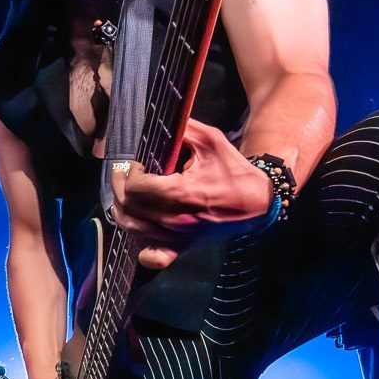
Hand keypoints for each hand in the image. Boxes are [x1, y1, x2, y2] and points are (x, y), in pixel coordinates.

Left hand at [110, 118, 274, 268]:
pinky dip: (139, 243)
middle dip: (121, 187)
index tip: (138, 163)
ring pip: (132, 229)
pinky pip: (151, 256)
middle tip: (124, 173)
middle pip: (128, 207)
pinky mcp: (182, 248)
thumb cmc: (234, 170)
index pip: (135, 187)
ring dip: (123, 209)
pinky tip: (140, 226)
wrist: (258, 201)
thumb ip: (182, 129)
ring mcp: (177, 237)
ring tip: (126, 194)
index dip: (130, 172)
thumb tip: (159, 122)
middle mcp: (175, 219)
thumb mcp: (211, 140)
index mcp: (181, 193)